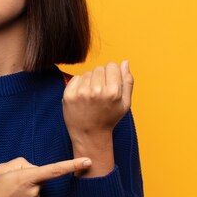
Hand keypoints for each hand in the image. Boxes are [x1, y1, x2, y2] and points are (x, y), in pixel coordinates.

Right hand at [0, 157, 91, 196]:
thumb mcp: (1, 168)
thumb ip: (20, 163)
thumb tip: (33, 168)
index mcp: (26, 178)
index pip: (54, 169)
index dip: (72, 165)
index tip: (88, 161)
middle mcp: (34, 192)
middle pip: (38, 176)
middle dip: (28, 176)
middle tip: (9, 183)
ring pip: (35, 190)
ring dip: (25, 189)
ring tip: (7, 195)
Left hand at [62, 61, 133, 175]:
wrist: (89, 135)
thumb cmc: (109, 118)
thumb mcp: (125, 103)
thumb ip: (127, 81)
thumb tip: (125, 62)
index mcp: (113, 92)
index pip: (112, 66)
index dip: (112, 75)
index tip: (110, 85)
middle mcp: (96, 91)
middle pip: (99, 68)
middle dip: (101, 77)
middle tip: (100, 93)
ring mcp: (81, 93)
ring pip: (87, 73)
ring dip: (90, 81)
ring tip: (91, 97)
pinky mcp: (69, 95)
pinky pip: (76, 78)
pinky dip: (79, 84)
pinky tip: (82, 97)